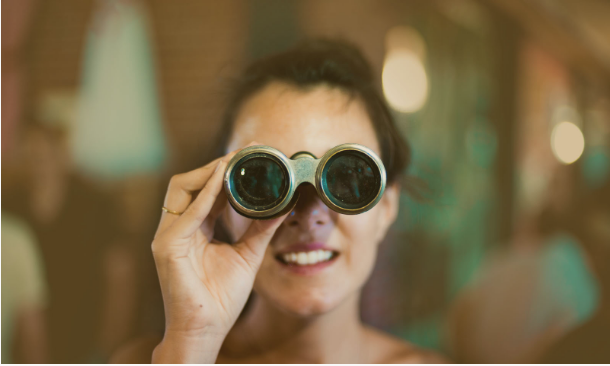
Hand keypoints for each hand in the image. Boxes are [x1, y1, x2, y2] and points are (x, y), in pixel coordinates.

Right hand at [151, 143, 285, 362]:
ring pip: (181, 189)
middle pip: (188, 183)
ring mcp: (168, 236)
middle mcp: (177, 228)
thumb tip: (285, 205)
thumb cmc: (221, 297)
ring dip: (208, 172)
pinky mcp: (167, 247)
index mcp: (194, 229)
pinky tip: (223, 179)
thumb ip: (261, 229)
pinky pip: (187, 213)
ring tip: (233, 161)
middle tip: (244, 154)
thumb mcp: (247, 254)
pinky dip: (205, 194)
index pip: (204, 191)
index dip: (224, 172)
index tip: (249, 158)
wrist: (207, 329)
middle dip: (214, 166)